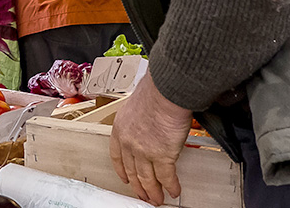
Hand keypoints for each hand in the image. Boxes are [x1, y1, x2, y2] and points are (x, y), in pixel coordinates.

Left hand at [109, 72, 191, 204]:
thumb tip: (148, 120)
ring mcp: (144, 151)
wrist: (165, 91)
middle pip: (132, 170)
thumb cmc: (155, 92)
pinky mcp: (162, 155)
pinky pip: (166, 177)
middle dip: (138, 186)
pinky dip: (171, 186)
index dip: (121, 169)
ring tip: (157, 199)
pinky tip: (174, 190)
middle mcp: (129, 142)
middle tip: (143, 195)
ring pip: (147, 178)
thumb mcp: (137, 105)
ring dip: (153, 191)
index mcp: (120, 128)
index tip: (125, 178)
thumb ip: (139, 119)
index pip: (116, 155)